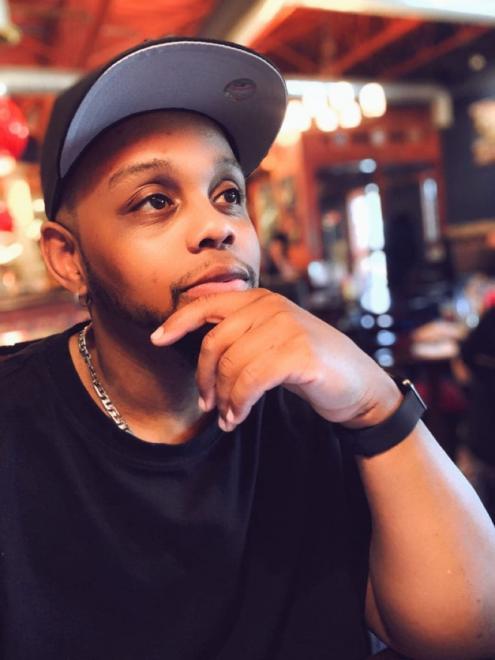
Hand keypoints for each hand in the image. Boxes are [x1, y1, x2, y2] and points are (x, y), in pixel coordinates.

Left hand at [151, 289, 400, 431]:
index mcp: (262, 300)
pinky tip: (239, 416)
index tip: (157, 339)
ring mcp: (287, 326)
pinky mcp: (299, 352)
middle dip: (204, 378)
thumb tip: (202, 347)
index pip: (208, 304)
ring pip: (231, 365)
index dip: (178, 321)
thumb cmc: (310, 366)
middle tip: (208, 404)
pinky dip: (239, 403)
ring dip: (224, 398)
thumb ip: (242, 335)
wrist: (358, 385)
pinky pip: (251, 380)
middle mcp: (272, 307)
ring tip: (229, 416)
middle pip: (214, 341)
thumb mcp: (273, 342)